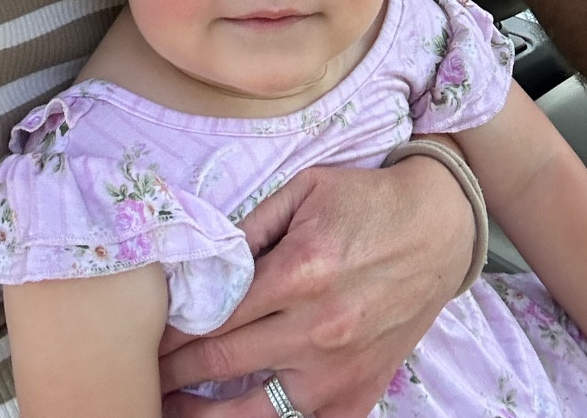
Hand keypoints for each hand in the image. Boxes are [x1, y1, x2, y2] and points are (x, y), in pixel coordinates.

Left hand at [159, 156, 469, 415]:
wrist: (439, 229)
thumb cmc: (366, 203)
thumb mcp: (305, 191)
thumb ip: (250, 229)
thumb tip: (202, 265)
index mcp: (299, 272)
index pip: (215, 317)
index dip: (173, 334)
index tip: (147, 341)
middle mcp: (317, 329)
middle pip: (223, 366)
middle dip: (175, 374)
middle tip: (147, 377)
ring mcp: (340, 371)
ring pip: (255, 414)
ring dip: (206, 416)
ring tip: (174, 411)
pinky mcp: (359, 394)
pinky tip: (239, 415)